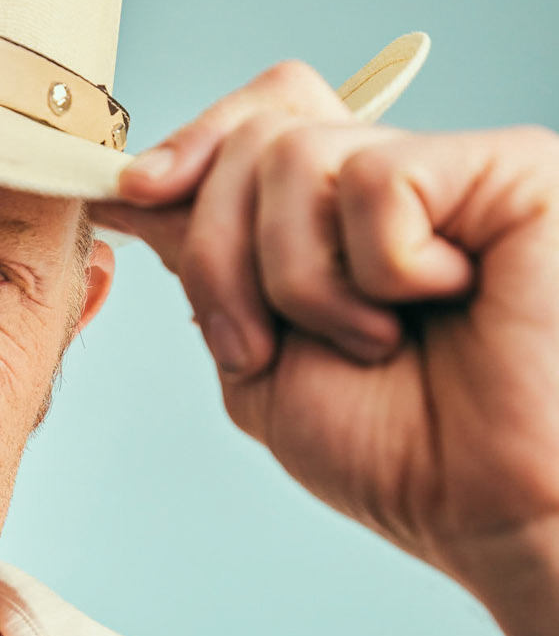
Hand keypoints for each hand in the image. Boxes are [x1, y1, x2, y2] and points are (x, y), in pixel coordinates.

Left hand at [88, 64, 558, 609]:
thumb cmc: (401, 454)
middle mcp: (394, 181)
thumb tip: (141, 188)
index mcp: (338, 223)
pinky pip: (375, 178)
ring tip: (370, 341)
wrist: (492, 508)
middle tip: (260, 347)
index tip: (128, 195)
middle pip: (252, 136)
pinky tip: (436, 303)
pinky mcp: (508, 166)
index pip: (249, 127)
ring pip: (294, 154)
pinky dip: (379, 268)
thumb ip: (206, 271)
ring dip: (296, 280)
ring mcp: (450, 168)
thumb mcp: (261, 365)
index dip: (183, 149)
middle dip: (219, 253)